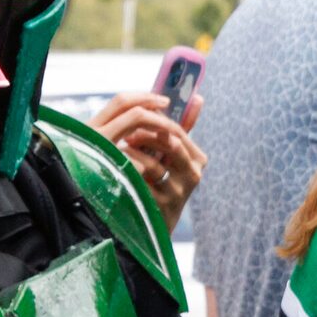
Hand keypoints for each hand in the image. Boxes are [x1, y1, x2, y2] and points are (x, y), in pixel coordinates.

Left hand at [90, 91, 206, 228]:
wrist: (157, 221)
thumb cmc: (164, 179)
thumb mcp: (174, 154)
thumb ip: (184, 126)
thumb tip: (197, 95)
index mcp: (198, 159)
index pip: (178, 131)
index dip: (155, 121)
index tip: (137, 118)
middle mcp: (193, 175)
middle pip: (169, 144)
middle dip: (145, 134)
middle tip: (126, 132)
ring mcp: (178, 193)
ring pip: (153, 164)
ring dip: (133, 153)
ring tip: (120, 148)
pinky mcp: (160, 207)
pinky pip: (140, 184)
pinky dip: (127, 172)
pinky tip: (118, 167)